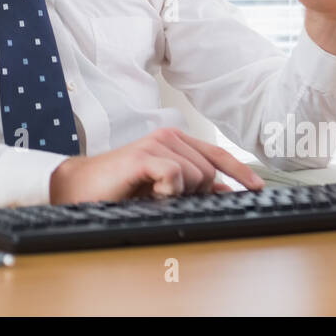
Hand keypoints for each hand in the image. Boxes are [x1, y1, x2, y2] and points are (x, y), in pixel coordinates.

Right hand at [48, 127, 264, 203]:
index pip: (217, 155)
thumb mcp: (162, 190)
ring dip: (176, 195)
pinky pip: (174, 177)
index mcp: (175, 143)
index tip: (257, 187)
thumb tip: (225, 192)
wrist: (78, 188)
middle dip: (194, 193)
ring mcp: (157, 143)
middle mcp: (169, 137)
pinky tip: (148, 193)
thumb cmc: (117, 190)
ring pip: (195, 177)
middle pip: (209, 173)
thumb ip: (192, 187)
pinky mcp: (144, 155)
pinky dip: (164, 192)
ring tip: (151, 194)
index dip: (240, 171)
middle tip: (163, 198)